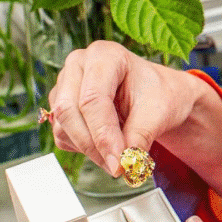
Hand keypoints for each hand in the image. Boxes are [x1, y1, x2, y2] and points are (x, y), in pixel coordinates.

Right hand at [47, 40, 186, 174]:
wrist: (159, 96)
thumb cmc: (160, 95)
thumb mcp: (158, 113)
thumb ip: (139, 137)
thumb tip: (124, 164)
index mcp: (105, 55)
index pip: (93, 99)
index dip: (103, 135)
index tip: (118, 163)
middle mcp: (79, 64)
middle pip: (70, 111)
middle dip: (93, 145)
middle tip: (118, 167)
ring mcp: (66, 84)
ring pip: (63, 126)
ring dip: (89, 149)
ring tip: (119, 152)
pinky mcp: (61, 105)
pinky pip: (61, 135)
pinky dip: (82, 148)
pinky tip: (105, 143)